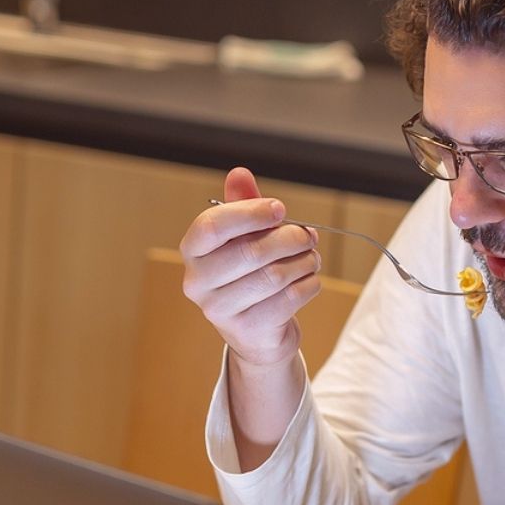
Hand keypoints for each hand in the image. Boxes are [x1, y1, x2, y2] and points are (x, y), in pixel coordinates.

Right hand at [178, 167, 322, 367]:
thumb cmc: (250, 273)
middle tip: (307, 236)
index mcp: (193, 250)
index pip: (213, 226)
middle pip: (250, 252)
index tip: (279, 209)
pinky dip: (308, 284)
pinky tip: (309, 279)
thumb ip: (243, 204)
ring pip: (273, 276)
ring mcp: (219, 310)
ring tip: (311, 257)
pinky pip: (289, 299)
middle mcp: (197, 281)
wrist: (257, 331)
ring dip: (304, 262)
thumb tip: (239, 173)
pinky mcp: (247, 329)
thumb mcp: (245, 235)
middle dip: (289, 238)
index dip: (251, 213)